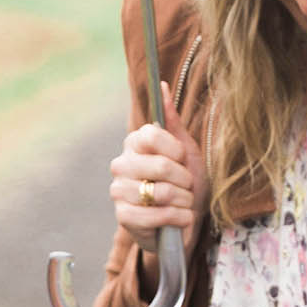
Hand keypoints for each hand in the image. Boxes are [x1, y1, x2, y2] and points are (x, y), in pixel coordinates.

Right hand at [109, 85, 208, 254]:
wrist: (186, 221)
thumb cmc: (186, 183)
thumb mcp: (186, 150)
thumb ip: (173, 120)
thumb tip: (162, 84)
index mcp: (134, 143)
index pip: (151, 134)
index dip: (174, 149)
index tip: (182, 159)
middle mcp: (121, 164)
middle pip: (159, 165)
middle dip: (184, 180)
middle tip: (187, 186)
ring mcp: (119, 191)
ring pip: (159, 192)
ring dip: (182, 201)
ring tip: (184, 202)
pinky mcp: (123, 217)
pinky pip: (153, 215)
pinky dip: (176, 218)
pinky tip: (181, 218)